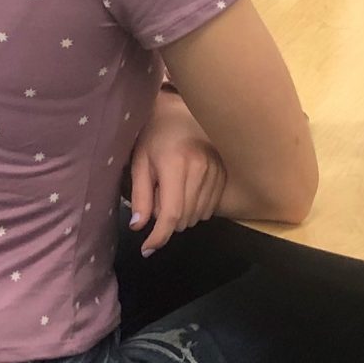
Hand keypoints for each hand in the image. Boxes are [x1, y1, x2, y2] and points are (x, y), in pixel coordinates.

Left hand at [127, 92, 226, 256]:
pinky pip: (210, 208)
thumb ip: (140, 196)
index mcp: (175, 165)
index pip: (171, 213)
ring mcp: (216, 171)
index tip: (147, 249)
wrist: (179, 113)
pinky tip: (186, 192)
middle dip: (167, 220)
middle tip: (157, 199)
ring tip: (171, 192)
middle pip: (185, 218)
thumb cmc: (154, 137)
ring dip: (182, 216)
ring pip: (198, 216)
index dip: (159, 236)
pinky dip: (196, 209)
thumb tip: (138, 226)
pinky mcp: (224, 174)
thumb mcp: (139, 164)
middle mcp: (200, 169)